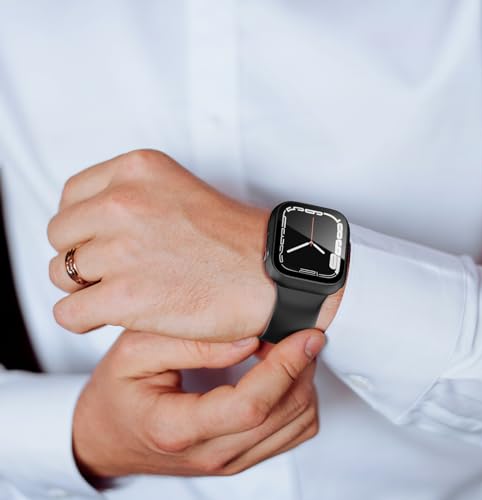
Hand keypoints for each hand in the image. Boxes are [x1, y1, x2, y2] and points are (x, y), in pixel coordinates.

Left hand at [48, 149, 341, 339]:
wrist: (274, 275)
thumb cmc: (238, 241)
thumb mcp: (180, 191)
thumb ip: (132, 200)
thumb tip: (88, 232)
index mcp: (137, 169)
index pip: (72, 197)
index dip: (84, 228)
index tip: (103, 244)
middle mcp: (124, 202)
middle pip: (61, 236)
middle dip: (84, 257)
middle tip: (114, 272)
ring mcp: (123, 248)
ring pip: (60, 274)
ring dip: (86, 289)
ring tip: (120, 294)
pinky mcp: (127, 297)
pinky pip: (68, 312)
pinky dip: (84, 319)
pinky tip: (112, 316)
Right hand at [73, 329, 324, 477]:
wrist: (108, 435)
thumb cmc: (118, 391)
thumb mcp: (136, 351)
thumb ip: (192, 344)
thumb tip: (249, 341)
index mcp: (178, 427)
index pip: (250, 406)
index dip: (285, 368)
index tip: (304, 336)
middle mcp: (210, 453)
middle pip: (283, 415)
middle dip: (302, 368)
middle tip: (301, 331)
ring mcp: (229, 462)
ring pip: (296, 426)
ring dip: (303, 383)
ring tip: (290, 349)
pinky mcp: (241, 458)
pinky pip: (292, 433)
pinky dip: (298, 399)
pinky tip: (283, 373)